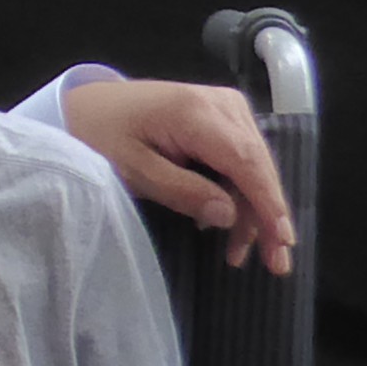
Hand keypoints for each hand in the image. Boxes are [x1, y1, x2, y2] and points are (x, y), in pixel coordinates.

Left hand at [63, 75, 295, 274]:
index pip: (245, 161)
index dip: (267, 202)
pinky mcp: (221, 114)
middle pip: (257, 163)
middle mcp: (220, 103)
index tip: (281, 240)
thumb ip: (181, 191)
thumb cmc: (99, 136)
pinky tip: (229, 221)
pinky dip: (241, 189)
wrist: (85, 104)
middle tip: (275, 262)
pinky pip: (243, 155)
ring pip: (255, 162)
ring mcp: (223, 106)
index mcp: (195, 112)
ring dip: (254, 207)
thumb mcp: (132, 170)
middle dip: (268, 214)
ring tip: (240, 252)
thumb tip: (229, 215)